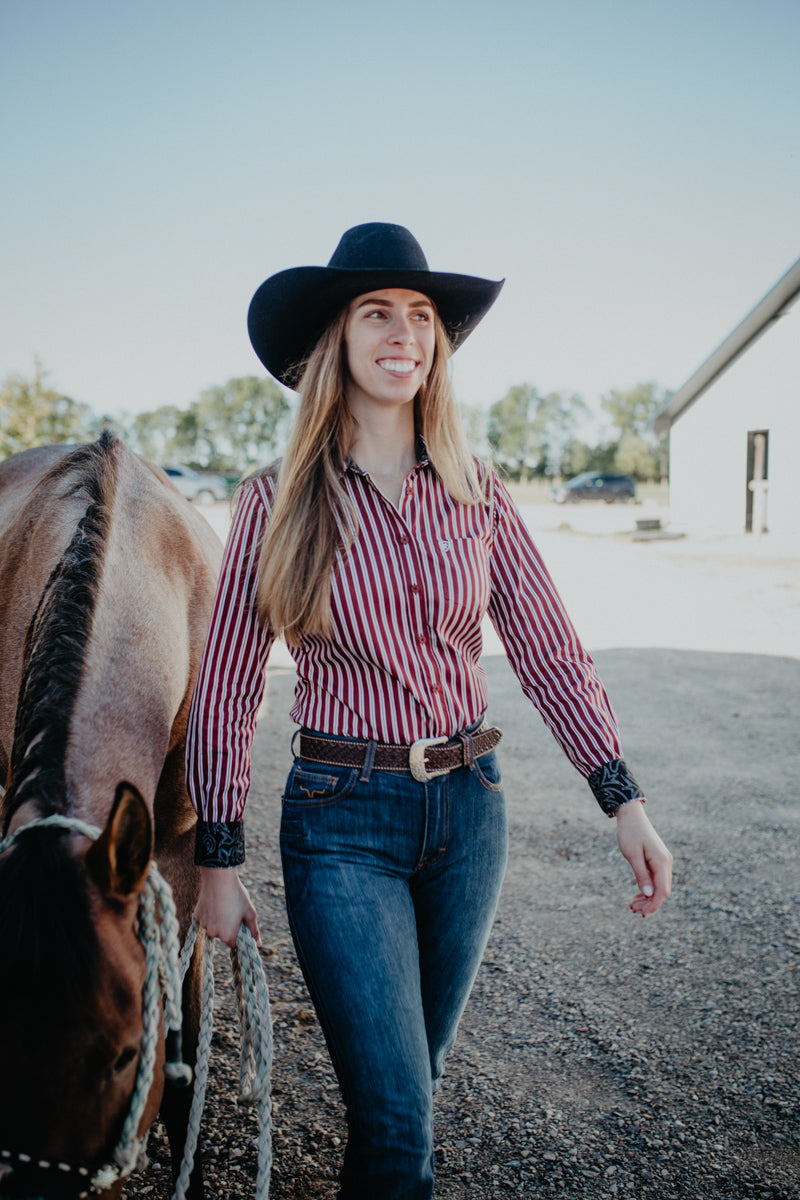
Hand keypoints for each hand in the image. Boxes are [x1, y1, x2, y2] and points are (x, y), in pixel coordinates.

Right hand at [194, 865, 261, 947]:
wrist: (219, 878)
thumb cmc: (237, 895)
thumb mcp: (250, 913)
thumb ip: (254, 931)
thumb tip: (259, 946)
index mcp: (227, 936)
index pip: (233, 942)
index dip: (237, 932)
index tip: (239, 921)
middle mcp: (213, 933)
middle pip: (222, 935)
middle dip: (227, 926)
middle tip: (231, 910)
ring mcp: (204, 925)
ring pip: (212, 926)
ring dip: (217, 920)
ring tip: (223, 904)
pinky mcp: (197, 915)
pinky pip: (204, 918)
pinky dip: (209, 913)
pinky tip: (214, 903)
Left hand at [615, 800, 672, 916]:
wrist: (631, 816)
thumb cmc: (630, 833)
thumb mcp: (632, 855)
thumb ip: (641, 874)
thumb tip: (649, 894)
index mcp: (662, 862)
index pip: (662, 891)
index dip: (653, 905)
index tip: (642, 913)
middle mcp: (666, 863)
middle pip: (662, 891)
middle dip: (650, 903)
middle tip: (633, 910)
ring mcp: (663, 862)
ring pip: (659, 887)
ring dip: (648, 898)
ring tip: (633, 905)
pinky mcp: (658, 860)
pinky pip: (656, 879)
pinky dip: (648, 889)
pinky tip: (637, 895)